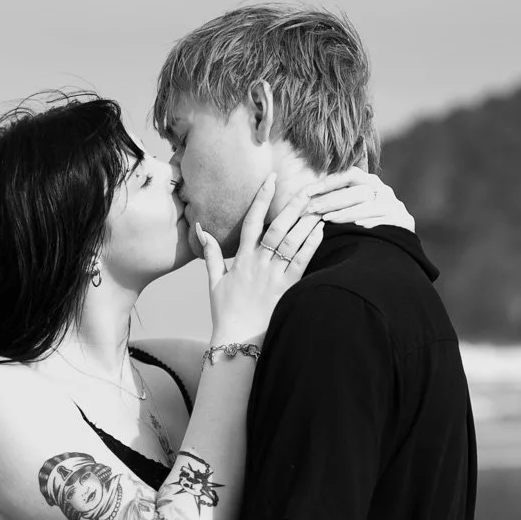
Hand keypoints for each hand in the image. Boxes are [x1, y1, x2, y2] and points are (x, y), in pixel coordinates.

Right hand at [195, 174, 326, 345]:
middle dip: (292, 205)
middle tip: (306, 187)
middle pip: (276, 227)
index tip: (271, 180)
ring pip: (291, 242)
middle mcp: (258, 263)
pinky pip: (301, 262)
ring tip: (319, 205)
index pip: (252, 221)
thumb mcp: (214, 281)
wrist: (237, 340)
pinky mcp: (286, 289)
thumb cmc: (225, 312)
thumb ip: (210, 253)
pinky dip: (311, 245)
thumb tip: (200, 229)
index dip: (261, 198)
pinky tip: (320, 230)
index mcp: (241, 259)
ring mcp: (273, 275)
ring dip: (306, 222)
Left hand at [299, 169, 414, 231]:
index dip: (329, 181)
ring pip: (368, 204)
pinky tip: (357, 226)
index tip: (307, 191)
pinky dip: (369, 221)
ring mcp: (393, 204)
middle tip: (313, 209)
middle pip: (357, 189)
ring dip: (346, 212)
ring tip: (328, 219)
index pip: (349, 174)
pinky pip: (384, 218)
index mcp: (369, 182)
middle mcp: (382, 190)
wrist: (394, 245)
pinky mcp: (402, 220)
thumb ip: (333, 199)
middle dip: (332, 199)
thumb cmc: (363, 224)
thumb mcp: (349, 208)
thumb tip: (303, 194)